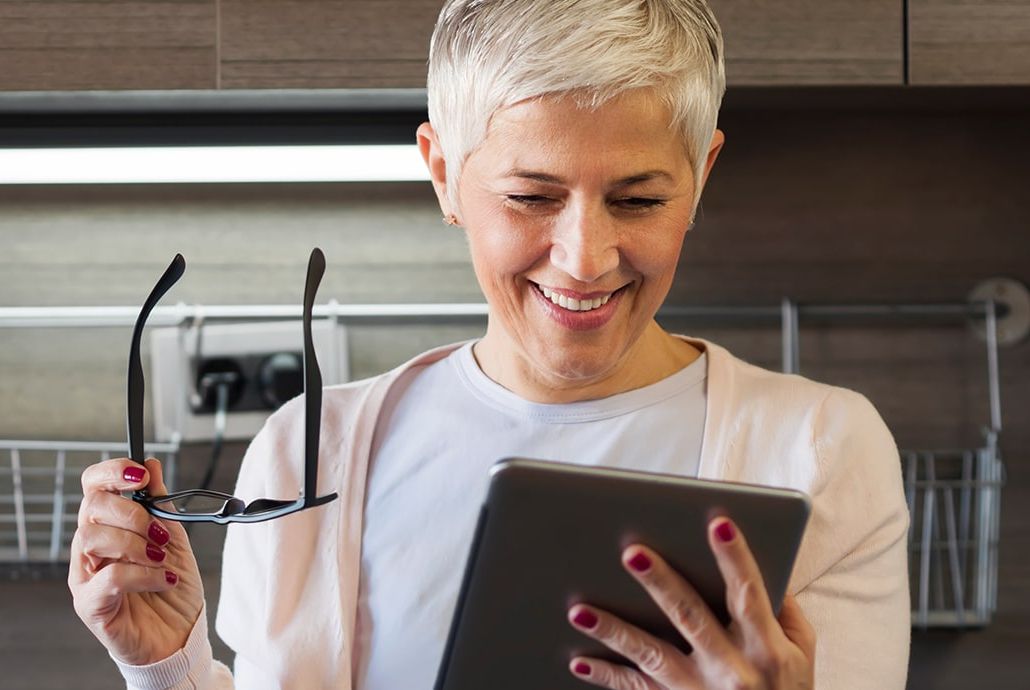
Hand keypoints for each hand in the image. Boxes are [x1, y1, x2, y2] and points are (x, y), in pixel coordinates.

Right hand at [68, 458, 204, 664]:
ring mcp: (85, 576)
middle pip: (91, 507)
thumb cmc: (171, 587)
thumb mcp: (173, 538)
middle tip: (159, 533)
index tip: (140, 475)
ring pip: (93, 538)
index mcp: (108, 525)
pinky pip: (109, 577)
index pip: (93, 486)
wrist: (180, 634)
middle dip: (131, 513)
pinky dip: (143, 574)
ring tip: (160, 559)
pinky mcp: (90, 605)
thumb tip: (150, 464)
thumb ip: (160, 503)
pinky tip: (163, 579)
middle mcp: (90, 547)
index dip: (112, 473)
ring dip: (135, 544)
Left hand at [566, 518, 814, 688]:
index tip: (719, 524)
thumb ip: (786, 613)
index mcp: (766, 649)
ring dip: (614, 630)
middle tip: (631, 553)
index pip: (748, 594)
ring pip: (651, 655)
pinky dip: (606, 675)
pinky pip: (636, 689)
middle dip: (660, 583)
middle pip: (690, 617)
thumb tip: (766, 571)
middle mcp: (732, 669)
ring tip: (580, 611)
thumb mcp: (803, 656)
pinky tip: (578, 660)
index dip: (735, 558)